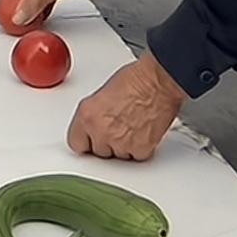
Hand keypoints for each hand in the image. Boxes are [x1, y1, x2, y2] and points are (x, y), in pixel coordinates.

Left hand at [67, 52, 183, 162]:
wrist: (160, 81)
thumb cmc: (137, 79)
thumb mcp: (103, 94)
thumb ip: (95, 115)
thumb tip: (97, 124)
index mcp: (87, 115)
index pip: (75, 143)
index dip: (86, 140)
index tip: (91, 138)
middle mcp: (101, 131)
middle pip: (97, 151)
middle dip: (107, 142)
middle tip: (119, 125)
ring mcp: (120, 143)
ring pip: (118, 155)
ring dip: (124, 145)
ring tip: (133, 124)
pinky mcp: (140, 150)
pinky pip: (136, 156)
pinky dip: (141, 148)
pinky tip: (144, 130)